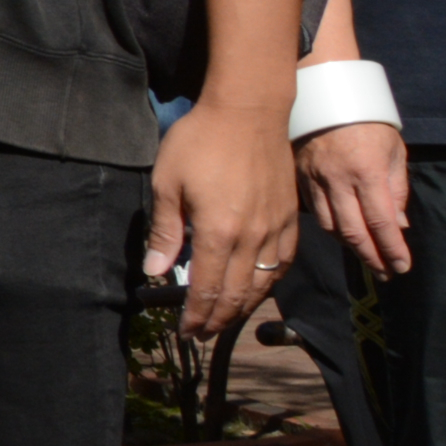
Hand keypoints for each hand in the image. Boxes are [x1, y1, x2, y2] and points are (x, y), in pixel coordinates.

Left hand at [151, 93, 304, 336]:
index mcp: (219, 232)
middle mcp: (252, 238)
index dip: (196, 315)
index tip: (185, 330)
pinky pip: (282, 264)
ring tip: (224, 319)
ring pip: (262, 285)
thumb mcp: (168, 182)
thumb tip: (156, 270)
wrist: (249, 112)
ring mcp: (275, 230)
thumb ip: (165, 230)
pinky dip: (268, 285)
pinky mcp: (289, 220)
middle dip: (217, 320)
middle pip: (237, 294)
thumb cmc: (202, 142)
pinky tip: (256, 289)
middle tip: (201, 333)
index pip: (207, 288)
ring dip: (243, 308)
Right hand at [298, 120, 411, 276]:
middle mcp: (340, 180)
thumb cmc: (367, 120)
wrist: (323, 93)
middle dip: (371, 257)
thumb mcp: (394, 150)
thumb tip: (398, 225)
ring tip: (366, 255)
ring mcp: (316, 179)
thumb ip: (397, 189)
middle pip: (354, 231)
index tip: (402, 267)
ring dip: (350, 245)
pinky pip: (316, 211)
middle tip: (384, 273)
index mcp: (368, 172)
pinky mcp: (301, 177)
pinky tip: (343, 233)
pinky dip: (331, 227)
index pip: (382, 222)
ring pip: (331, 226)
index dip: (393, 249)